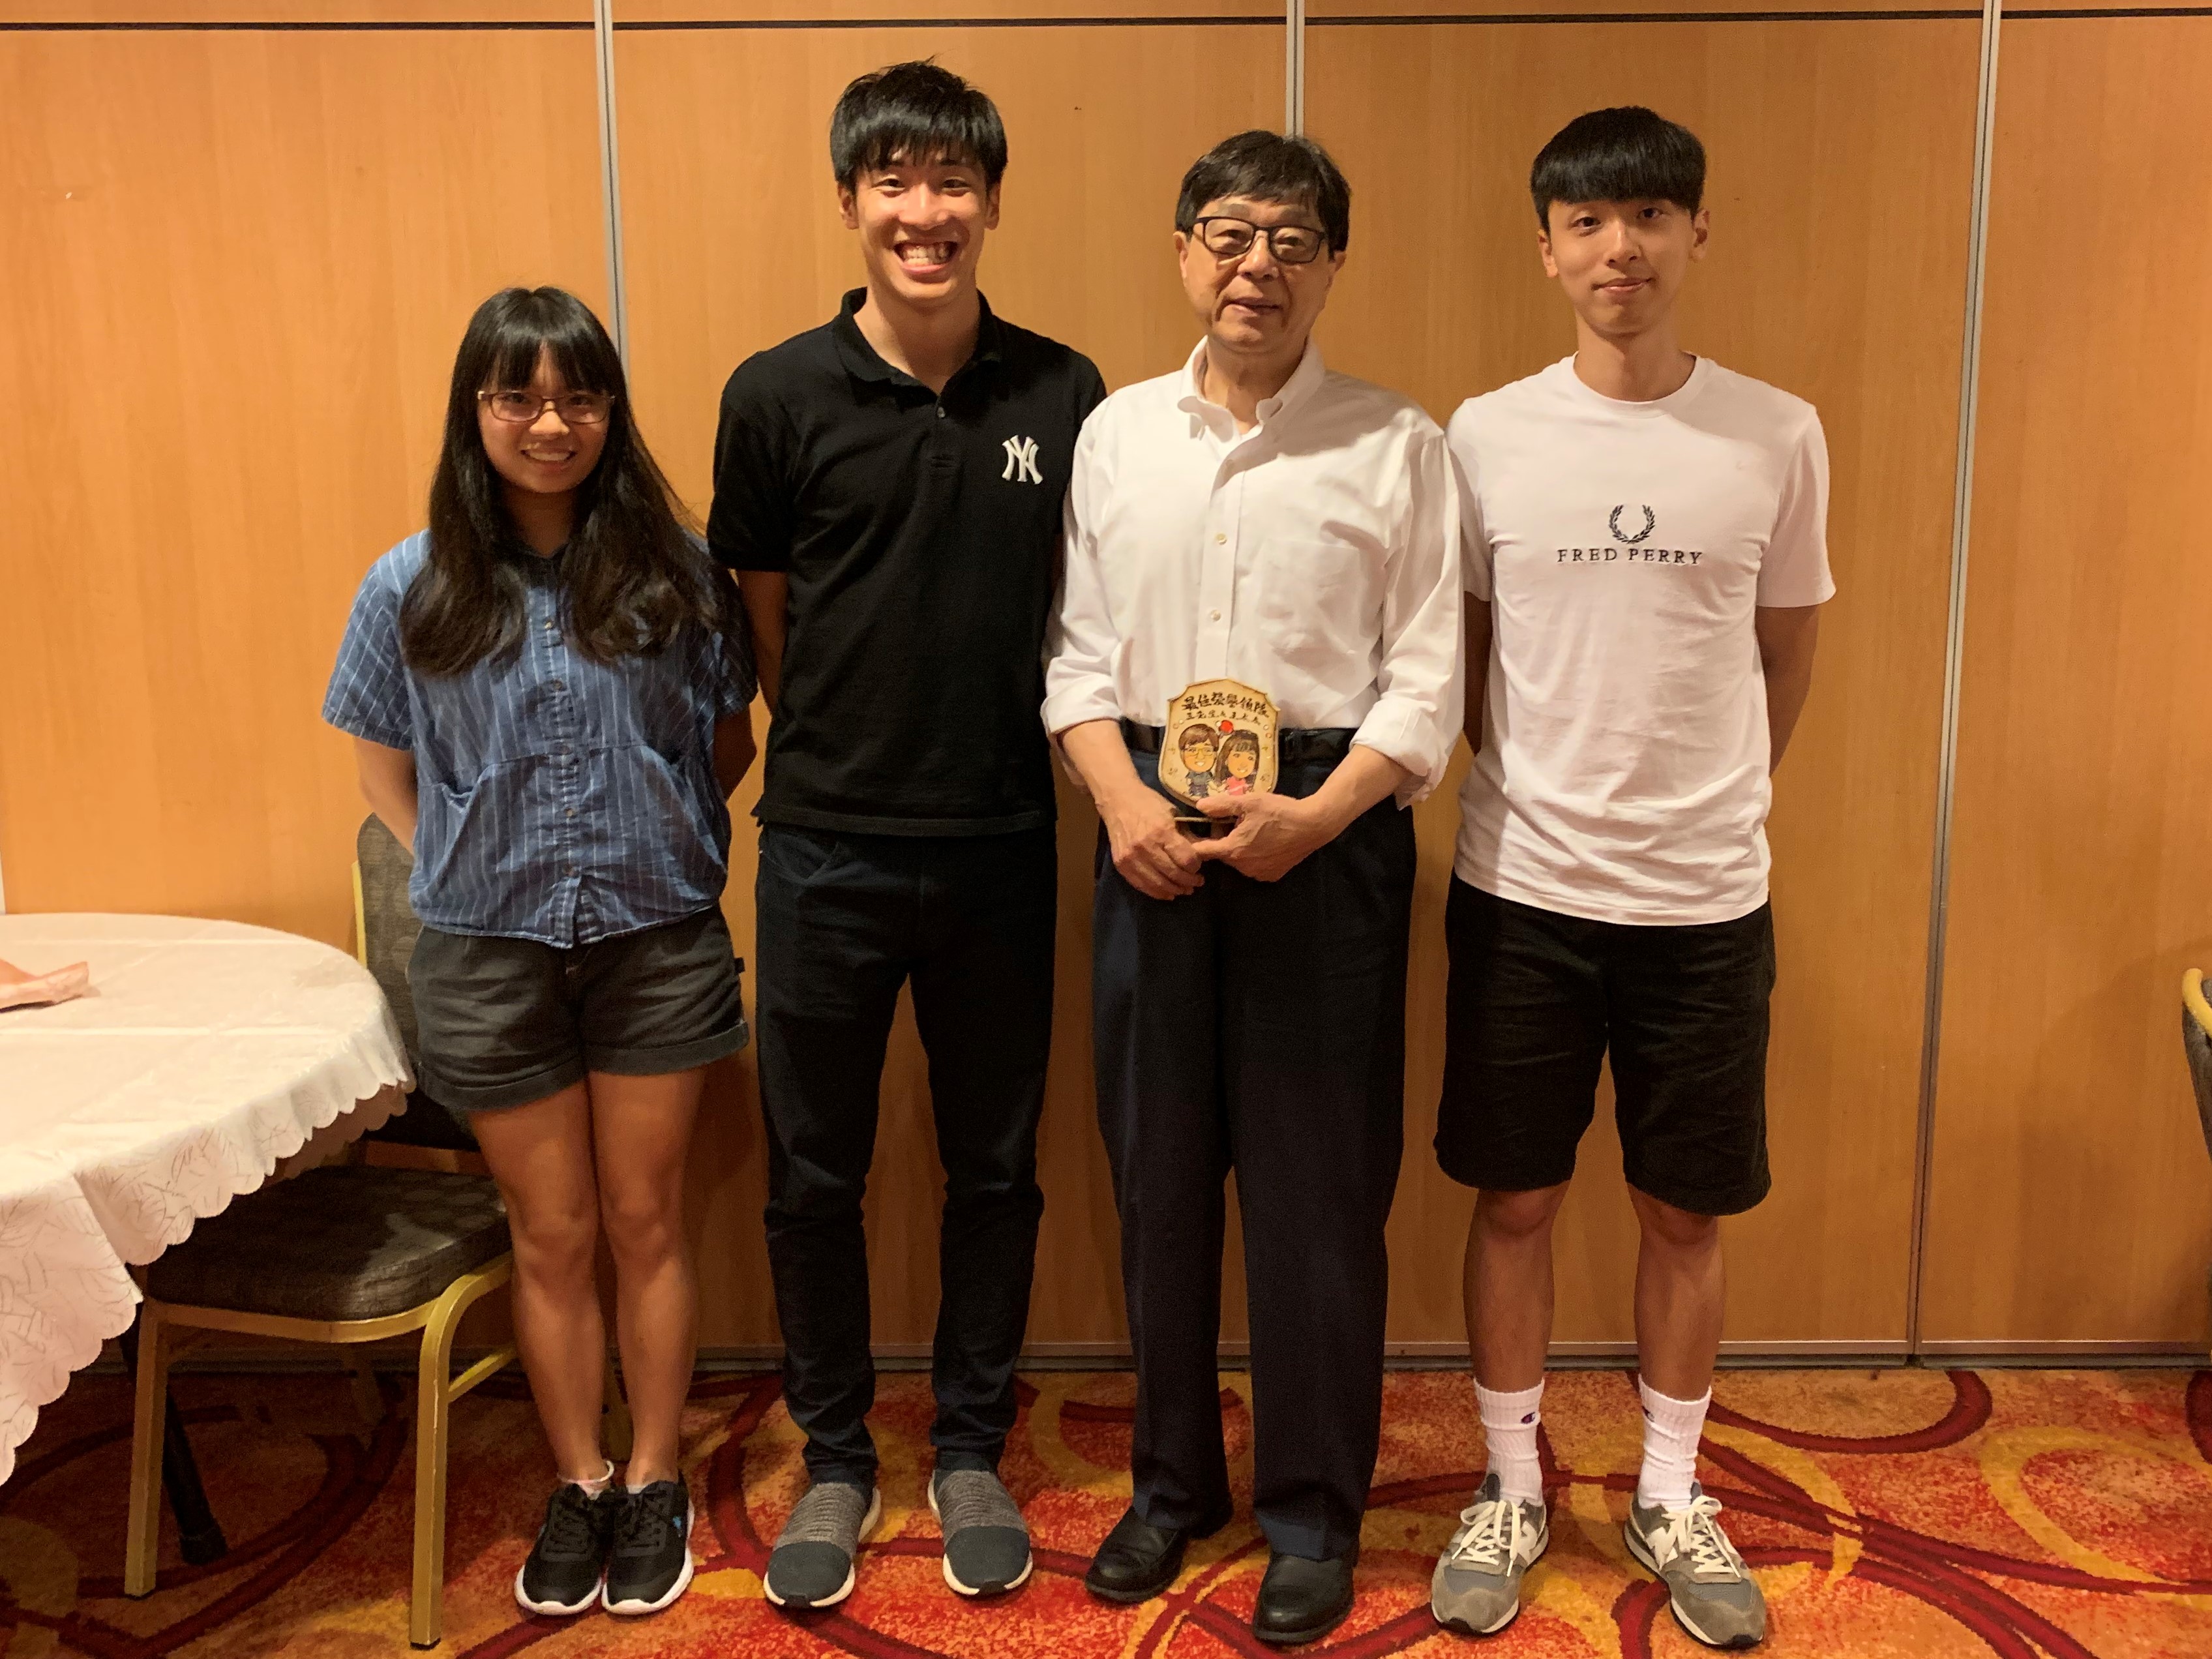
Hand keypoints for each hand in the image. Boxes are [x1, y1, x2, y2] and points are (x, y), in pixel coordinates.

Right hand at [1099, 781, 1205, 899]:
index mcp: (1162, 831)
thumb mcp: (1174, 814)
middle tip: (1197, 882)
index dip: (1196, 867)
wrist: (1117, 800)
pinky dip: (1157, 892)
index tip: (1199, 866)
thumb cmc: (1149, 803)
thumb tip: (1206, 854)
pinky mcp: (1121, 864)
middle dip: (1189, 881)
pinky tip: (1167, 892)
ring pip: (1158, 884)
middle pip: (1174, 874)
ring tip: (1184, 889)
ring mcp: (1131, 858)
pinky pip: (1141, 886)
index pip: (1186, 860)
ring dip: (1175, 890)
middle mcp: (1145, 847)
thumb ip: (1188, 836)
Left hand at [1192, 791, 1338, 882]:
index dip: (1198, 840)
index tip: (1201, 830)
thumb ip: (1222, 805)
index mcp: (1233, 850)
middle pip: (1222, 854)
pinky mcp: (1272, 876)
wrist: (1313, 825)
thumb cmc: (1279, 812)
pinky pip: (1254, 866)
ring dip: (1240, 848)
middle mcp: (1242, 867)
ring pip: (1238, 861)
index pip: (1203, 852)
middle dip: (1224, 839)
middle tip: (1236, 822)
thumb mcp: (1249, 802)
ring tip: (1254, 830)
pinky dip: (1255, 856)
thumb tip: (1200, 806)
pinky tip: (1267, 842)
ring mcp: (1258, 874)